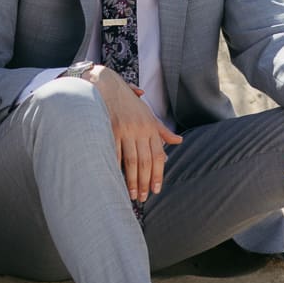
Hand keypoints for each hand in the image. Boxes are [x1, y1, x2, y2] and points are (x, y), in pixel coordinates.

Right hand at [89, 66, 181, 201]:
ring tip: (132, 194)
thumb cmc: (127, 101)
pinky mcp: (110, 129)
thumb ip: (161, 130)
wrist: (106, 84)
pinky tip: (116, 180)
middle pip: (146, 161)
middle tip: (144, 198)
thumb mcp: (147, 113)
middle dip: (145, 182)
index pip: (157, 156)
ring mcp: (124, 129)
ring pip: (131, 160)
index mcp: (150, 127)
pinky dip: (115, 167)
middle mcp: (139, 129)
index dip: (158, 174)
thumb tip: (177, 141)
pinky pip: (114, 152)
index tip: (156, 190)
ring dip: (132, 180)